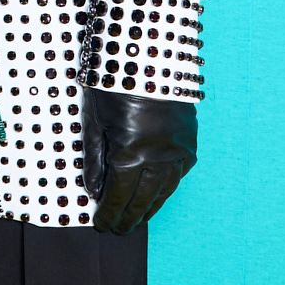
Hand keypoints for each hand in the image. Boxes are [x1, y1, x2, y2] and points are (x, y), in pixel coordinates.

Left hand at [81, 90, 197, 234]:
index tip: (102, 225)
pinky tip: (158, 194)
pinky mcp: (189, 139)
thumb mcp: (94, 120)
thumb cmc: (113, 83)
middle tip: (119, 230)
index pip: (118, 196)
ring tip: (138, 219)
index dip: (109, 214)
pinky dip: (167, 186)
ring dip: (150, 207)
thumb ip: (95, 159)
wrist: (148, 54)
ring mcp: (178, 149)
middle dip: (129, 218)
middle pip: (143, 199)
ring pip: (164, 190)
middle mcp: (158, 157)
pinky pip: (179, 172)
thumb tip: (94, 191)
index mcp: (130, 153)